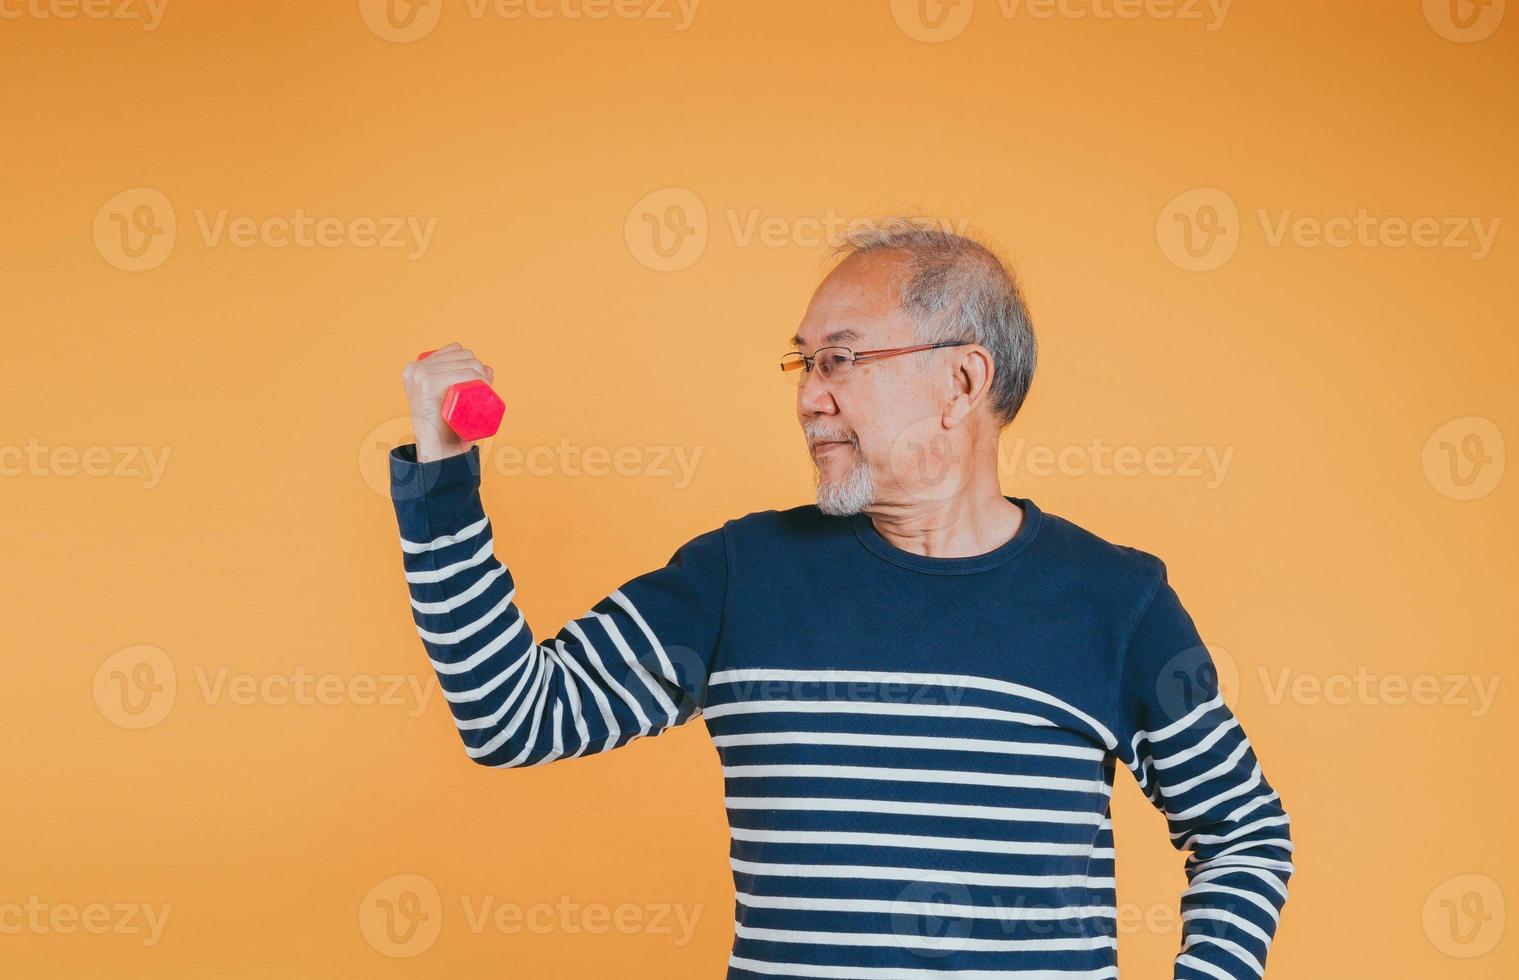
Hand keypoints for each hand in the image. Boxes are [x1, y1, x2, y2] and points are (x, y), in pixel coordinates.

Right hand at [401, 342, 496, 463]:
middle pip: (463, 354)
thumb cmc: (448, 427)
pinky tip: (483, 386)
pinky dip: (478, 378)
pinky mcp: (427, 384)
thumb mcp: (448, 399)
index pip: (455, 350)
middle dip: (480, 369)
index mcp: (415, 368)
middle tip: (484, 391)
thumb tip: (487, 367)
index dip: (473, 362)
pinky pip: (464, 373)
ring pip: (467, 363)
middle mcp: (415, 369)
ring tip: (483, 392)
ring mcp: (420, 376)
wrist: (438, 452)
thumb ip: (459, 382)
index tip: (480, 382)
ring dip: (483, 375)